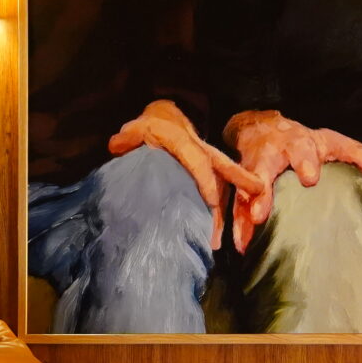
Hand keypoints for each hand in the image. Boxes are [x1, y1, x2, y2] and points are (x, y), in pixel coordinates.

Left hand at [108, 100, 266, 250]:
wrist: (166, 119)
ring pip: (222, 188)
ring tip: (217, 243)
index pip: (198, 162)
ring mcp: (207, 165)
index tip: (212, 203)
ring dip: (222, 214)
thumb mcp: (137, 128)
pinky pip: (218, 194)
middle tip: (244, 214)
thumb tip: (118, 145)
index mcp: (185, 143)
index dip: (205, 181)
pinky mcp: (208, 176)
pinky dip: (218, 215)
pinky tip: (213, 239)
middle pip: (223, 170)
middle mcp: (201, 154)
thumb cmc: (151, 127)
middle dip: (238, 188)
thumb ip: (128, 138)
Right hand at [221, 110, 361, 250]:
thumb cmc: (304, 141)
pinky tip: (238, 245)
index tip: (309, 178)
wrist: (259, 126)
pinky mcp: (241, 185)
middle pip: (263, 170)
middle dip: (261, 192)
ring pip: (245, 191)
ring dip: (243, 214)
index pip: (302, 152)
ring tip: (244, 238)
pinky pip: (236, 204)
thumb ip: (361, 156)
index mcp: (298, 144)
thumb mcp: (333, 141)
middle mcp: (271, 156)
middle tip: (260, 213)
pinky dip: (236, 224)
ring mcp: (252, 171)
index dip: (305, 163)